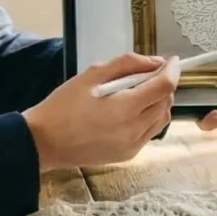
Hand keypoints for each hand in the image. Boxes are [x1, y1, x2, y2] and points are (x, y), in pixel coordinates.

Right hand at [24, 53, 176, 170]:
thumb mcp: (91, 74)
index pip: (164, 86)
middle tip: (151, 73)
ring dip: (159, 102)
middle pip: (166, 102)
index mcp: (124, 108)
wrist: (44, 142)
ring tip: (141, 91)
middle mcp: (133, 130)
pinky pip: (149, 133)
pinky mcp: (127, 155)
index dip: (172, 70)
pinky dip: (149, 118)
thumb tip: (155, 63)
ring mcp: (132, 145)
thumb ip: (126, 64)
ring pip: (161, 119)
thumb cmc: (63, 106)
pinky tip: (132, 110)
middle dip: (164, 85)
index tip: (172, 60)